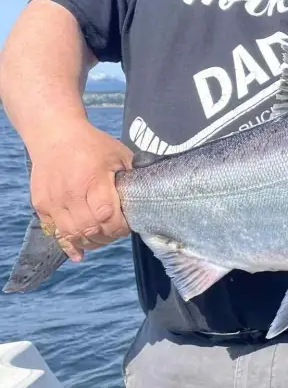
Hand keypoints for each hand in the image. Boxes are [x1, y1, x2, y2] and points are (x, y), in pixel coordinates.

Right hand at [28, 123, 133, 262]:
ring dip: (90, 242)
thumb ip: (131, 174)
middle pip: (90, 229)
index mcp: (93, 179)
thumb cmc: (91, 144)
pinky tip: (80, 252)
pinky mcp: (41, 205)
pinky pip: (54, 233)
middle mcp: (70, 193)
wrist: (55, 135)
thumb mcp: (118, 153)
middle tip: (116, 231)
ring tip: (101, 238)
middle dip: (108, 236)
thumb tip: (147, 194)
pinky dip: (69, 245)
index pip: (107, 215)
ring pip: (72, 235)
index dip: (119, 226)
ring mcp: (53, 201)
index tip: (127, 224)